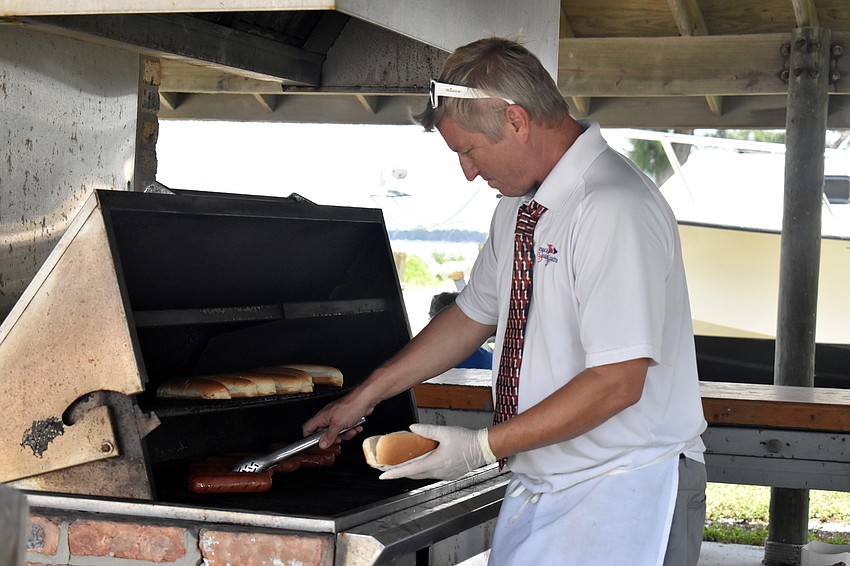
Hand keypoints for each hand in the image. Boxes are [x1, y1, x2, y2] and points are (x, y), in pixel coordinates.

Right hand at [303, 395, 370, 449]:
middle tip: (339, 438)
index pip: (308, 428)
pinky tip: (356, 427)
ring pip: (337, 432)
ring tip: (350, 430)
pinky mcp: (346, 418)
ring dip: (345, 434)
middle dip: (334, 438)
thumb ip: (329, 436)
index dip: (309, 437)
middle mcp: (328, 417)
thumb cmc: (351, 406)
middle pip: (324, 433)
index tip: (315, 444)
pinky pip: (346, 429)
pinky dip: (352, 430)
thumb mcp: (338, 424)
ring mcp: (337, 417)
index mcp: (322, 417)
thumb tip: (322, 444)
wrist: (366, 399)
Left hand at [379, 424, 495, 480]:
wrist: (484, 448)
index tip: (383, 474)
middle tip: (387, 467)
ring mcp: (443, 475)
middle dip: (399, 471)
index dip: (394, 472)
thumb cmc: (467, 440)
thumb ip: (427, 430)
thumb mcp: (445, 432)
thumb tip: (412, 428)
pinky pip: (430, 473)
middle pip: (413, 474)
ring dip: (410, 470)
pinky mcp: (448, 474)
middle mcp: (438, 472)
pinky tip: (420, 462)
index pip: (409, 469)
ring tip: (400, 464)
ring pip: (421, 474)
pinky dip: (421, 469)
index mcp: (434, 463)